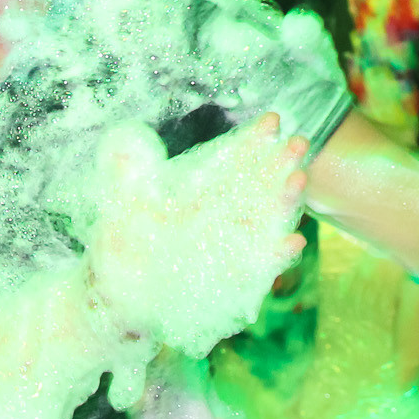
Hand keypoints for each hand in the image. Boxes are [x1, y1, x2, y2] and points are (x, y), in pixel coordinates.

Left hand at [85, 113, 310, 357]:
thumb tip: (125, 140)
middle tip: (299, 142)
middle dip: (280, 162)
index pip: (233, 160)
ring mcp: (232, 245)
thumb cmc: (121, 245)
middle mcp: (223, 215)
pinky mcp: (235, 278)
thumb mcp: (119, 204)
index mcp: (200, 192)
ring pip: (266, 219)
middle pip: (259, 184)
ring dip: (285, 201)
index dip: (253, 141)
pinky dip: (278, 254)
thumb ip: (125, 172)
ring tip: (298, 179)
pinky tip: (294, 240)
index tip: (272, 121)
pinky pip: (263, 265)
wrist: (118, 296)